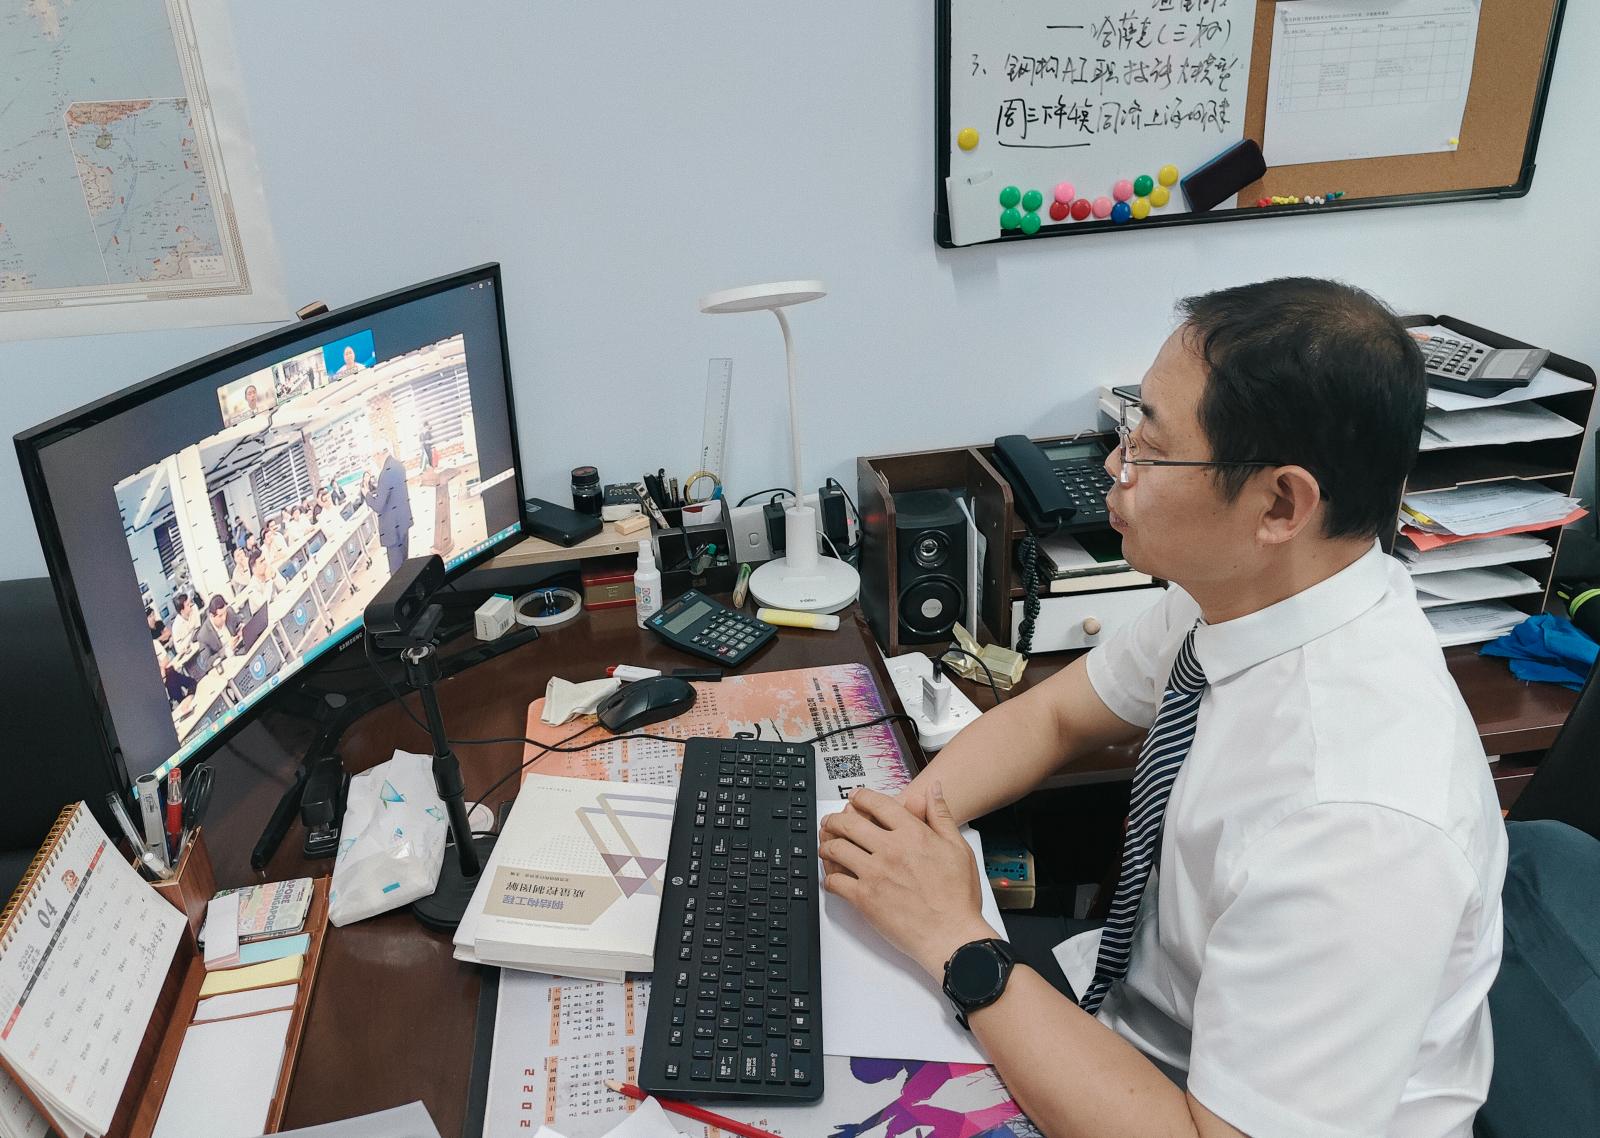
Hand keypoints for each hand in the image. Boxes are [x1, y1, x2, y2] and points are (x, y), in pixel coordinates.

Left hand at [819, 784, 996, 979]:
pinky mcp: (864, 899)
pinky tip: (832, 878)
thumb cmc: (957, 897)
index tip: (855, 798)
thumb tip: (934, 791)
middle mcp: (890, 850)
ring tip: (826, 847)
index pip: (877, 804)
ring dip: (826, 845)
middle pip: (849, 823)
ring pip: (836, 849)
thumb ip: (941, 816)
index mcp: (912, 834)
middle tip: (831, 822)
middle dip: (835, 819)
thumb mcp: (958, 848)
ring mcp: (874, 874)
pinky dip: (829, 878)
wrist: (951, 935)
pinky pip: (835, 882)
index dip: (861, 797)